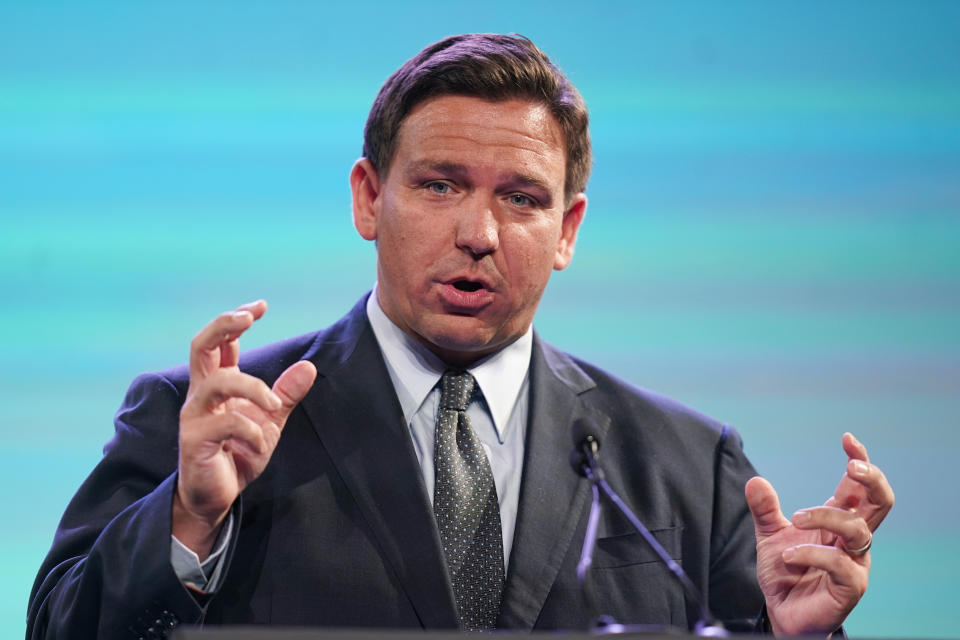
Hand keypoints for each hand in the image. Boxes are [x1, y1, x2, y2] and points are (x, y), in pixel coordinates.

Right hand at [173, 301, 316, 557]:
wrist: (215, 499)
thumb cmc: (237, 455)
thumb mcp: (269, 422)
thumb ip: (286, 395)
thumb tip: (309, 367)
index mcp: (217, 385)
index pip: (219, 343)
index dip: (235, 320)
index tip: (260, 306)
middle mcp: (201, 395)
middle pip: (199, 346)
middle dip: (223, 325)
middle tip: (248, 318)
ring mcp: (195, 417)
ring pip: (218, 381)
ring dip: (253, 388)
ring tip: (274, 406)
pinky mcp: (195, 441)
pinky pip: (226, 423)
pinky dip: (252, 431)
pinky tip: (260, 444)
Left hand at [745, 433, 893, 635]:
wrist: (781, 612)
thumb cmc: (785, 572)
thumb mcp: (769, 535)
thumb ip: (765, 509)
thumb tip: (755, 481)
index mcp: (837, 519)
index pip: (859, 486)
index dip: (860, 459)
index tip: (847, 439)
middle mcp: (852, 538)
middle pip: (880, 502)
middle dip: (871, 479)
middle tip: (850, 466)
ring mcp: (855, 562)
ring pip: (859, 529)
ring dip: (825, 517)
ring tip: (795, 520)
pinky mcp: (850, 586)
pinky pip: (841, 564)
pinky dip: (812, 554)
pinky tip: (789, 556)